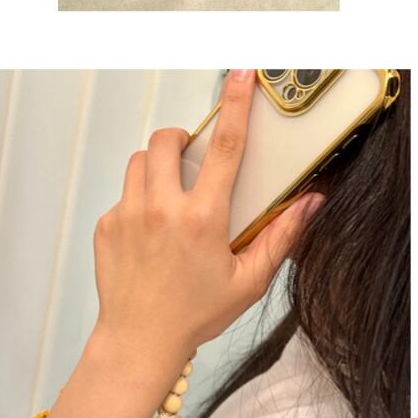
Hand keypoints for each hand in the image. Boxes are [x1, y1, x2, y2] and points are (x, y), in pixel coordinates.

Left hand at [92, 69, 321, 365]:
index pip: (225, 147)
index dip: (235, 106)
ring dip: (157, 167)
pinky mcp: (105, 226)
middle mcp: (162, 210)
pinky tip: (152, 232)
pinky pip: (123, 194)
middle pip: (166, 141)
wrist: (139, 342)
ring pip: (139, 162)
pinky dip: (139, 200)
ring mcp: (127, 216)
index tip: (241, 75)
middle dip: (180, 139)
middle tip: (192, 157)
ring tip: (171, 195)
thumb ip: (282, 236)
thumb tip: (311, 203)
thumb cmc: (196, 314)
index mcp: (202, 219)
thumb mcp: (249, 280)